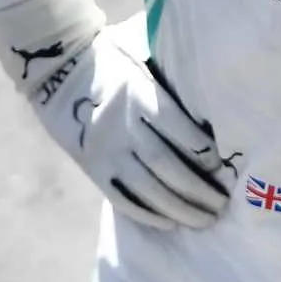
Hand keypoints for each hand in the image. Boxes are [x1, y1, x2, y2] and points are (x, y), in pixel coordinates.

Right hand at [26, 31, 237, 229]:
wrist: (55, 70)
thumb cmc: (110, 60)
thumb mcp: (142, 59)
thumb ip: (169, 83)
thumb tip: (210, 109)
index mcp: (141, 94)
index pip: (181, 132)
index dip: (207, 155)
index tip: (226, 169)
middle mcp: (124, 125)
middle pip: (167, 165)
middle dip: (198, 190)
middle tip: (222, 205)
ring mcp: (105, 150)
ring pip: (147, 187)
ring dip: (179, 208)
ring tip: (203, 220)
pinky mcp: (90, 167)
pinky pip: (120, 197)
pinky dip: (146, 213)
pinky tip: (169, 222)